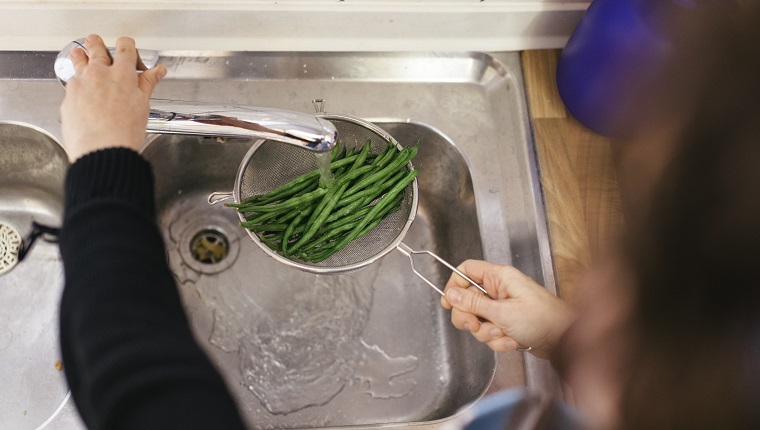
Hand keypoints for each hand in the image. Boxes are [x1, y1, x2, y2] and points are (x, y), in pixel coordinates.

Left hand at [60, 34, 166, 161]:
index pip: (125, 46)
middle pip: (96, 46)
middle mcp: (99, 73)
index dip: (128, 46)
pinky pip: (72, 82)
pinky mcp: (68, 96)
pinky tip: (84, 93)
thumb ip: (147, 84)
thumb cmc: (123, 132)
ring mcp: (80, 82)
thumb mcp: (143, 105)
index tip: (129, 51)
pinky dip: (78, 83)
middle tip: (100, 47)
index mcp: (122, 73)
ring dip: (83, 57)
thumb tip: (157, 72)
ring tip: (85, 60)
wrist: (101, 150)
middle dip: (99, 44)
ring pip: (79, 59)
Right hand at [440, 260, 575, 358]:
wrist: (565, 340)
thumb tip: (451, 294)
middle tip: (475, 325)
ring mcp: (502, 307)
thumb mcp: (502, 312)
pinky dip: (498, 341)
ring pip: (478, 320)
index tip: (450, 302)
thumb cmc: (542, 319)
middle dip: (469, 317)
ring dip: (487, 333)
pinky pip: (490, 332)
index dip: (454, 285)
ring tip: (504, 334)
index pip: (466, 271)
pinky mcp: (507, 324)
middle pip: (467, 299)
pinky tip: (512, 342)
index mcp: (499, 277)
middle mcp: (499, 290)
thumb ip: (474, 303)